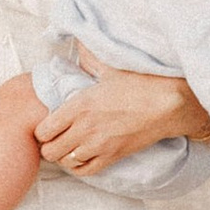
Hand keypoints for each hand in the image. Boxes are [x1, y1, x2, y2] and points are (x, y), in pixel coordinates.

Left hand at [34, 67, 204, 177]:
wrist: (167, 105)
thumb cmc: (140, 84)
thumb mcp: (109, 67)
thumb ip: (88, 57)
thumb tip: (78, 38)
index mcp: (79, 105)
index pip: (43, 129)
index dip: (42, 129)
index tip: (48, 124)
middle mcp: (85, 128)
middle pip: (50, 151)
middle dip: (49, 145)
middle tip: (56, 138)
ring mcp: (98, 145)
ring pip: (65, 162)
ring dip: (64, 156)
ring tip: (69, 146)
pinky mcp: (113, 157)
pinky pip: (85, 171)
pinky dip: (79, 166)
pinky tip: (82, 156)